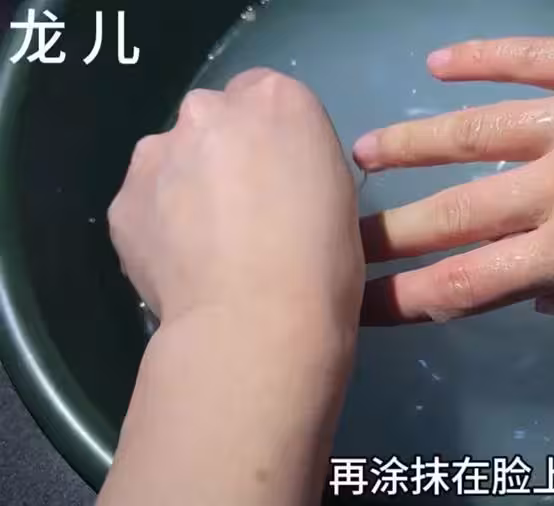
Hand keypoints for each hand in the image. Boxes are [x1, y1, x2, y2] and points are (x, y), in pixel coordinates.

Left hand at [103, 69, 363, 505]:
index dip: (271, 139)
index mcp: (279, 100)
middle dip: (222, 154)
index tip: (278, 179)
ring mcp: (158, 152)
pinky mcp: (124, 199)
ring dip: (185, 186)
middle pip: (213, 119)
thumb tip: (267, 176)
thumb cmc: (324, 262)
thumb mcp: (337, 193)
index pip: (266, 96)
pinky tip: (182, 265)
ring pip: (171, 158)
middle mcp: (210, 109)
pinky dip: (159, 225)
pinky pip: (145, 203)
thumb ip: (296, 161)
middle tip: (242, 214)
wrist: (258, 323)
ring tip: (206, 246)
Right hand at [354, 32, 553, 323]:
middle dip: (387, 231)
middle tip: (336, 235)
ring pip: (476, 128)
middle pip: (455, 212)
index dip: (407, 301)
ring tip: (367, 149)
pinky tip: (439, 63)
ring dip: (414, 143)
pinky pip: (533, 57)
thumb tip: (538, 291)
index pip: (470, 283)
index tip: (362, 304)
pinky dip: (482, 59)